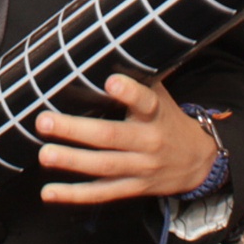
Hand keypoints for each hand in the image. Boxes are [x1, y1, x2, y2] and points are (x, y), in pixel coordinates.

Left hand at [34, 74, 218, 203]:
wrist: (199, 161)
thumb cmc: (168, 119)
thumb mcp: (161, 95)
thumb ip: (136, 78)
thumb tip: (105, 48)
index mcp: (156, 114)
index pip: (145, 101)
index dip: (129, 92)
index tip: (111, 81)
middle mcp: (148, 142)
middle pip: (111, 137)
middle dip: (76, 130)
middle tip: (45, 121)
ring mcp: (141, 168)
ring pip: (104, 167)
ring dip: (72, 161)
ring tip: (45, 154)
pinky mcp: (133, 189)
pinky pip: (102, 193)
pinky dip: (75, 195)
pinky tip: (49, 193)